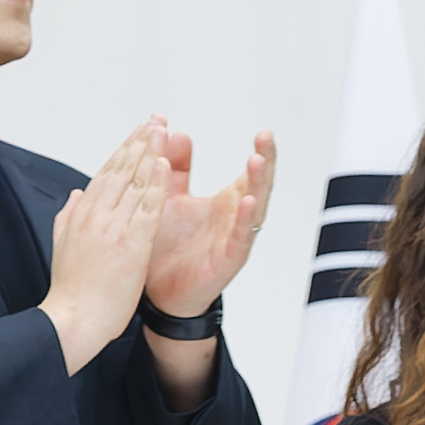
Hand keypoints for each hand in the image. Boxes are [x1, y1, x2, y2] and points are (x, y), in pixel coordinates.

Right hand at [43, 127, 167, 371]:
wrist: (72, 318)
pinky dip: (156, 184)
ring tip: (163, 130)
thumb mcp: (64, 245)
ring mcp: (112, 227)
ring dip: (150, 153)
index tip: (138, 131)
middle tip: (155, 119)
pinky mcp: (130, 243)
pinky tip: (164, 164)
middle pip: (120, 170)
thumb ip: (69, 216)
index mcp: (81, 214)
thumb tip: (77, 193)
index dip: (124, 150)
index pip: (105, 173)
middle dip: (139, 142)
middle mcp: (96, 215)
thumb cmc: (71, 288)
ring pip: (134, 183)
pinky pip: (147, 208)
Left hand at [142, 124, 274, 317]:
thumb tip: (176, 133)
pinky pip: (240, 238)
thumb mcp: (168, 198)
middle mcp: (234, 219)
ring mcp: (233, 239)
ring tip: (257, 160)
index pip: (250, 174)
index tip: (264, 132)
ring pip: (254, 208)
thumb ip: (176, 168)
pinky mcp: (226, 260)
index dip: (261, 153)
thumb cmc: (167, 246)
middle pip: (259, 186)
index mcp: (225, 204)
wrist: (157, 292)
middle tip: (266, 138)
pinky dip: (244, 220)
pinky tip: (246, 202)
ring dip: (257, 185)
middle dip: (265, 162)